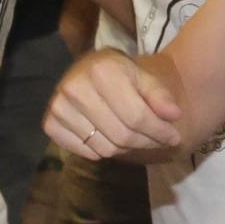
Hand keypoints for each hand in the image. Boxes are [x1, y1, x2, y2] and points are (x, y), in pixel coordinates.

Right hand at [44, 48, 183, 160]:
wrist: (90, 71)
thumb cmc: (120, 74)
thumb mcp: (143, 78)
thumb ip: (160, 96)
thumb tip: (174, 115)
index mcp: (102, 71)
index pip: (137, 117)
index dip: (159, 131)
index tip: (173, 137)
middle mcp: (75, 88)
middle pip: (121, 135)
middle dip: (146, 142)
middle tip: (159, 141)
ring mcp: (59, 107)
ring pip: (105, 149)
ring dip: (126, 149)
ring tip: (135, 137)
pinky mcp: (50, 124)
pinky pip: (85, 152)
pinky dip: (103, 151)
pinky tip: (110, 136)